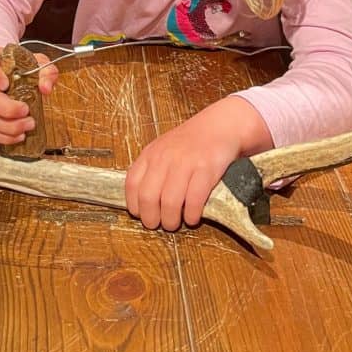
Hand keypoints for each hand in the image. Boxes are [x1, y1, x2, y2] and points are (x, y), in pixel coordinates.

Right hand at [0, 44, 58, 143]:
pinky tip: (16, 135)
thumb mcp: (34, 62)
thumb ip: (45, 71)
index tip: (6, 84)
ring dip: (5, 125)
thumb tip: (46, 88)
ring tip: (26, 126)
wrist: (0, 72)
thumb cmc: (16, 66)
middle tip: (25, 111)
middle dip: (4, 107)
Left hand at [125, 96, 272, 230]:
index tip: (141, 215)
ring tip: (175, 223)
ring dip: (171, 220)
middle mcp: (165, 158)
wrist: (220, 126)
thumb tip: (141, 202)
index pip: (132, 184)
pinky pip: (194, 200)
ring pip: (170, 202)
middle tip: (158, 225)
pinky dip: (191, 215)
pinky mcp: (206, 169)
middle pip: (148, 197)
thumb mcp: (162, 150)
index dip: (134, 205)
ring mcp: (185, 163)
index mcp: (150, 154)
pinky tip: (192, 218)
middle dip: (151, 218)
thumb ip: (151, 170)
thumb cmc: (190, 143)